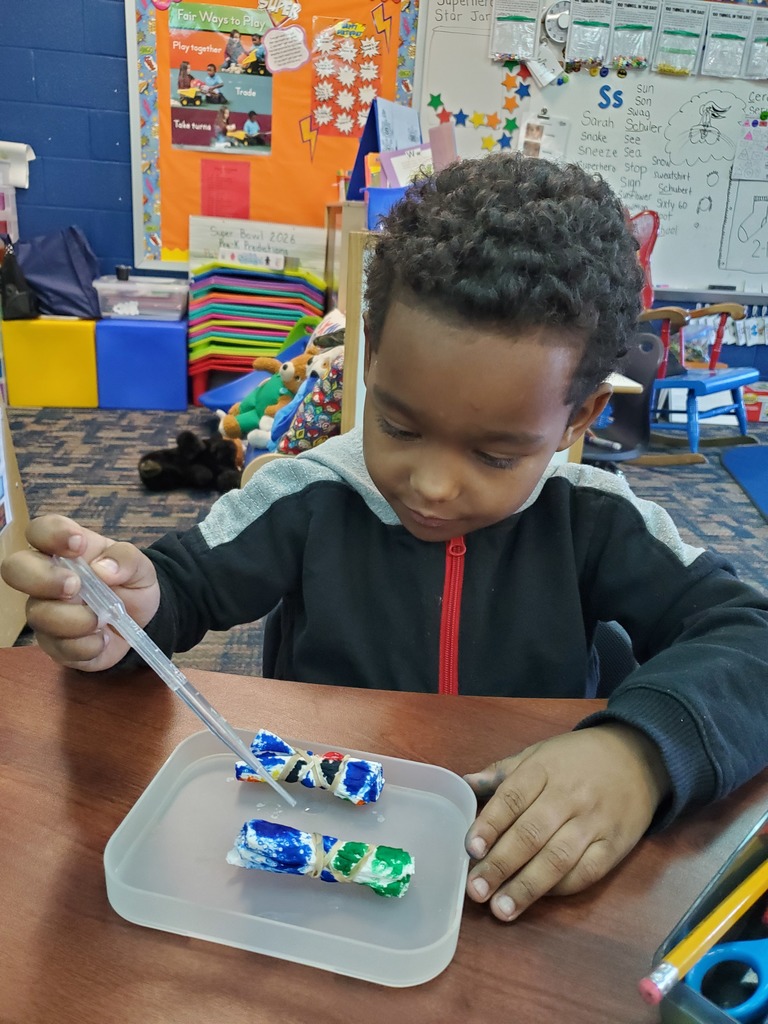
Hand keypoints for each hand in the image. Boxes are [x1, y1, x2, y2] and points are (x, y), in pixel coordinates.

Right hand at [0, 514, 159, 671]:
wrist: (142, 618)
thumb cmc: (129, 582)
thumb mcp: (139, 565)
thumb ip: (126, 559)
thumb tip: (103, 568)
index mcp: (63, 549)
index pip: (39, 531)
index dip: (51, 534)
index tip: (78, 543)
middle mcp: (45, 577)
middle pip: (15, 569)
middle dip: (43, 578)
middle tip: (75, 586)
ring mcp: (45, 611)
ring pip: (37, 614)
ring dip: (72, 619)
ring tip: (101, 620)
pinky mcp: (53, 643)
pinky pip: (57, 647)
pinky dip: (85, 645)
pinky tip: (102, 639)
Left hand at [463, 724, 669, 920]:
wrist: (638, 757)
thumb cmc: (578, 757)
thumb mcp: (538, 753)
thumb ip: (502, 772)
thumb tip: (465, 784)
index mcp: (543, 769)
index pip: (512, 799)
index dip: (490, 825)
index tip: (470, 849)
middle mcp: (568, 796)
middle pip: (531, 834)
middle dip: (501, 865)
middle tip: (475, 890)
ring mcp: (593, 823)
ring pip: (557, 858)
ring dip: (527, 886)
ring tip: (501, 908)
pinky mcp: (614, 846)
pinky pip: (586, 872)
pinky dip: (560, 888)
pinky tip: (537, 899)